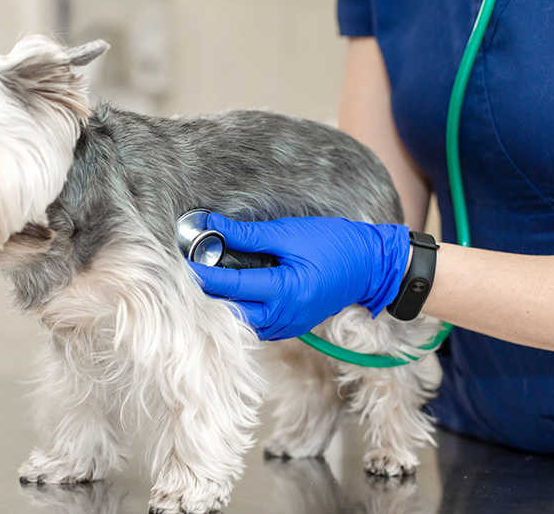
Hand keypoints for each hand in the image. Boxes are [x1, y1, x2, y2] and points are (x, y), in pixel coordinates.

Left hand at [187, 213, 410, 340]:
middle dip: (207, 298)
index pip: (231, 287)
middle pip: (231, 315)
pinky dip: (240, 311)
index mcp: (284, 292)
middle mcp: (284, 316)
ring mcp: (288, 326)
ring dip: (222, 308)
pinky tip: (228, 296)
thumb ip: (248, 235)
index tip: (180, 262)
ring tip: (201, 287)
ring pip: (242, 324)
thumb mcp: (290, 233)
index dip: (202, 275)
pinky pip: (257, 325)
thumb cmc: (335, 244)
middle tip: (184, 279)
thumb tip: (211, 227)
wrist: (372, 267)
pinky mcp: (290, 326)